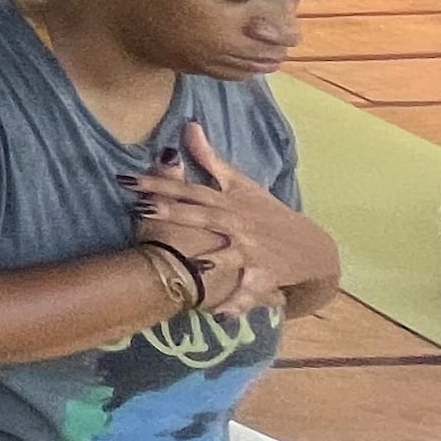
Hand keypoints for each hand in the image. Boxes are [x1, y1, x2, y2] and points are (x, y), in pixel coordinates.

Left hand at [134, 124, 337, 311]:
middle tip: (140, 207)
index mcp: (227, 202)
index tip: (126, 179)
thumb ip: (210, 159)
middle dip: (172, 212)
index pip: (189, 189)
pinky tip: (218, 315)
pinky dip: (237, 304)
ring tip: (190, 262)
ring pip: (227, 256)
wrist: (313, 247)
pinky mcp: (264, 277)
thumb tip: (187, 125)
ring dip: (210, 260)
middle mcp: (237, 225)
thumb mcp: (241, 185)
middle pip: (201, 216)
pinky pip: (249, 293)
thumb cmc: (269, 214)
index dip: (158, 183)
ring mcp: (251, 252)